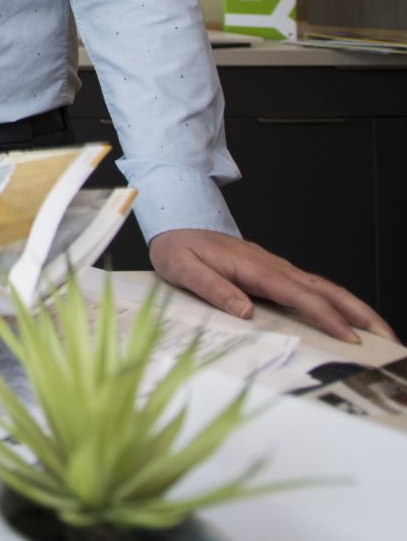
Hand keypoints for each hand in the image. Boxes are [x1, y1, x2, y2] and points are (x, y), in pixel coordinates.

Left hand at [148, 228, 395, 345]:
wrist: (176, 223)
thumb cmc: (179, 248)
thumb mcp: (184, 269)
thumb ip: (213, 289)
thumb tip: (246, 312)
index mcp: (253, 266)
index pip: (298, 294)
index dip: (326, 316)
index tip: (348, 336)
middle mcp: (271, 266)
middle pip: (324, 288)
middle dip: (359, 312)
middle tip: (386, 338)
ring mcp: (276, 268)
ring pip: (323, 287)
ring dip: (354, 308)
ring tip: (379, 332)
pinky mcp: (273, 273)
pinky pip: (311, 289)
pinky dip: (335, 303)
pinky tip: (345, 319)